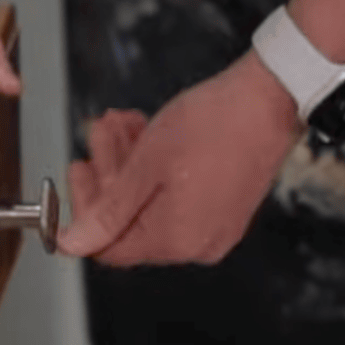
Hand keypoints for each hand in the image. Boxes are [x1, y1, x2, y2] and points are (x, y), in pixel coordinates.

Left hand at [59, 54, 300, 265]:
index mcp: (177, 240)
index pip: (109, 246)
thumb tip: (74, 244)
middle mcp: (199, 243)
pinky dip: (156, 168)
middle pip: (131, 222)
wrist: (270, 98)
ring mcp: (216, 226)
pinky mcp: (226, 206)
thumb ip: (107, 211)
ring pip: (152, 203)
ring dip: (130, 163)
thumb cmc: (214, 125)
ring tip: (121, 125)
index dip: (85, 211)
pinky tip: (146, 132)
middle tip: (100, 136)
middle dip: (109, 174)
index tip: (78, 172)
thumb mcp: (146, 165)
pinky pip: (177, 196)